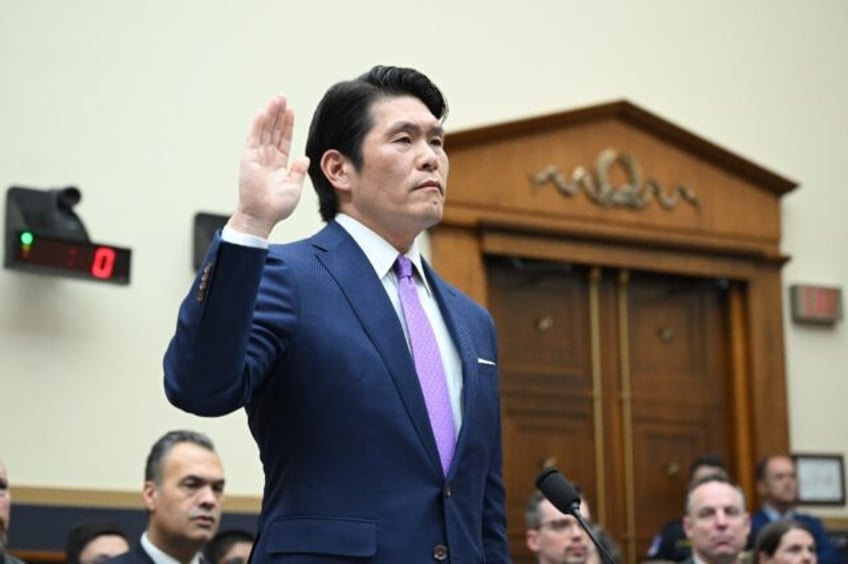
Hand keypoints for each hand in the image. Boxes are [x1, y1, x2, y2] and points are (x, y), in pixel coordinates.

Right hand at [229, 95, 309, 237]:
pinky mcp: (248, 159)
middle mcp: (267, 158)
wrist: (262, 216)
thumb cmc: (277, 207)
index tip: (291, 110)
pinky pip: (253, 139)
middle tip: (281, 97)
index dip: (287, 125)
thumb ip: (298, 171)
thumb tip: (304, 158)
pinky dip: (257, 126)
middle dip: (278, 114)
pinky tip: (262, 113)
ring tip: (275, 99)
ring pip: (264, 131)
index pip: (284, 139)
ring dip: (269, 115)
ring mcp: (257, 157)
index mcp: (279, 164)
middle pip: (273, 131)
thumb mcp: (294, 187)